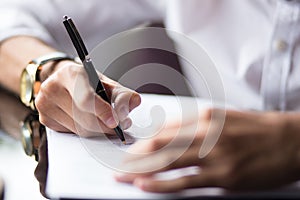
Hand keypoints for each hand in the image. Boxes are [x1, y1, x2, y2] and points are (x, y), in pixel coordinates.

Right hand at [35, 60, 140, 136]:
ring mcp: (45, 105)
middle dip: (106, 127)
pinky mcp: (44, 119)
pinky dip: (86, 131)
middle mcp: (52, 87)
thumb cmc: (88, 82)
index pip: (86, 98)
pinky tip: (89, 121)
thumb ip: (122, 94)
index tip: (116, 122)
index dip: (102, 112)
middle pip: (85, 119)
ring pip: (80, 130)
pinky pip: (72, 134)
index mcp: (70, 74)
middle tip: (121, 126)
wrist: (64, 81)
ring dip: (98, 131)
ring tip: (108, 123)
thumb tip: (133, 103)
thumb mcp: (106, 83)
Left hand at [115, 109, 299, 191]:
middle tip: (119, 165)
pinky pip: (185, 181)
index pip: (164, 129)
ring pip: (167, 162)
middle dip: (134, 155)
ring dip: (140, 170)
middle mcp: (206, 133)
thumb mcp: (224, 118)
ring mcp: (215, 155)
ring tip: (122, 177)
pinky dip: (161, 184)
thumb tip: (170, 134)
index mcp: (205, 116)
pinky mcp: (224, 177)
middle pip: (159, 143)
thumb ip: (196, 126)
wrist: (290, 140)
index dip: (142, 141)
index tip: (130, 150)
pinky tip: (144, 185)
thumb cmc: (256, 129)